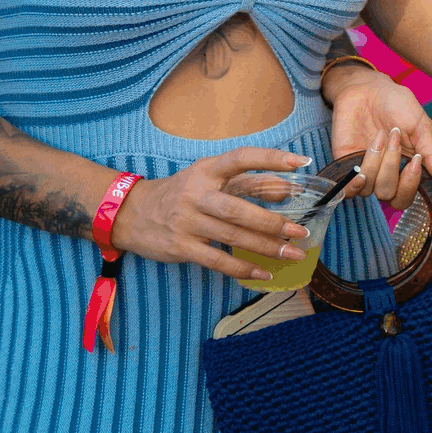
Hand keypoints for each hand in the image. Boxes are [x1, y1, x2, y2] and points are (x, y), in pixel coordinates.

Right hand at [107, 146, 315, 284]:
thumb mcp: (210, 179)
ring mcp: (187, 221)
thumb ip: (248, 183)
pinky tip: (264, 274)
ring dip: (266, 247)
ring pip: (232, 236)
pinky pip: (217, 260)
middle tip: (301, 232)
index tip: (301, 163)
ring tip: (292, 254)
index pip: (242, 158)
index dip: (271, 158)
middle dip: (272, 222)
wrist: (130, 213)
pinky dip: (243, 269)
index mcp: (207, 170)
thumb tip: (290, 189)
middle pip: (238, 208)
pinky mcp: (180, 246)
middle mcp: (197, 193)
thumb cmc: (183, 193)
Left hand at [328, 71, 431, 208]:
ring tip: (380, 134)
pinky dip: (354, 185)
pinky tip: (359, 173)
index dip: (411, 184)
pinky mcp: (345, 165)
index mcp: (406, 169)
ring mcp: (365, 170)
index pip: (407, 196)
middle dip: (393, 168)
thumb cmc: (397, 104)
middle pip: (390, 195)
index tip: (415, 160)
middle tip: (395, 138)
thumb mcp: (421, 126)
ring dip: (377, 162)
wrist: (368, 88)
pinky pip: (348, 189)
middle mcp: (386, 174)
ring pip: (371, 189)